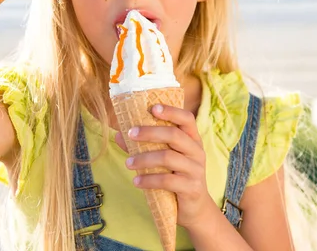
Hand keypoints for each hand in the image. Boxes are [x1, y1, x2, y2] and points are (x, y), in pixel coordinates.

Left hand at [114, 104, 213, 229]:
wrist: (195, 209)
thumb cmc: (176, 177)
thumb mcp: (163, 159)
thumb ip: (144, 146)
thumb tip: (119, 134)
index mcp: (192, 139)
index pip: (186, 118)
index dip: (171, 111)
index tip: (152, 108)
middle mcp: (197, 151)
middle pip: (174, 135)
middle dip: (150, 132)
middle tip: (130, 134)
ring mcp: (196, 170)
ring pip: (168, 157)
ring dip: (144, 159)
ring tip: (128, 163)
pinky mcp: (191, 188)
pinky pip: (167, 180)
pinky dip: (148, 180)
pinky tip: (136, 182)